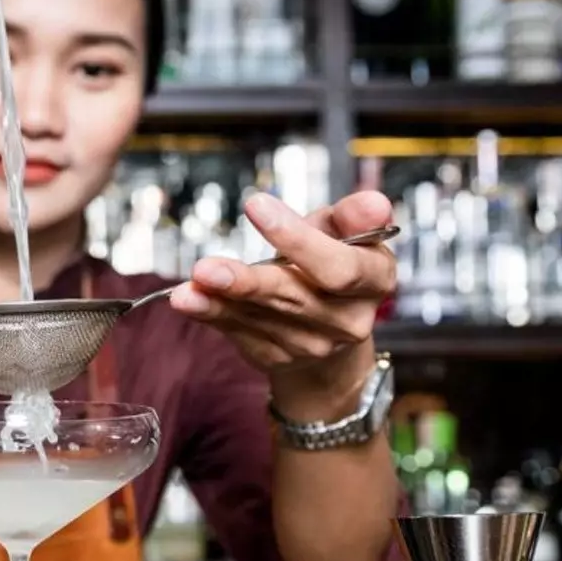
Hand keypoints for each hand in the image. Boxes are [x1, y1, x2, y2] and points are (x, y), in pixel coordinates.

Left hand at [169, 191, 397, 419]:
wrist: (329, 328)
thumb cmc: (333, 262)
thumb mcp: (346, 231)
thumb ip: (353, 216)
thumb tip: (372, 203)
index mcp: (374, 281)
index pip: (339, 266)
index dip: (298, 239)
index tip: (256, 205)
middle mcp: (348, 320)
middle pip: (295, 298)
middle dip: (248, 282)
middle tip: (207, 268)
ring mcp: (312, 345)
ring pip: (261, 318)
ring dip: (220, 301)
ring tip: (188, 288)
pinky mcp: (278, 357)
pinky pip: (240, 332)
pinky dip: (212, 314)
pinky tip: (189, 300)